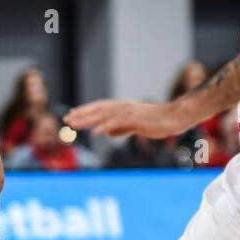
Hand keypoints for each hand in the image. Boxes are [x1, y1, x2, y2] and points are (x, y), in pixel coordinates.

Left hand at [64, 99, 190, 138]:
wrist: (174, 118)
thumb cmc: (157, 122)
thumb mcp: (135, 126)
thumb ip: (121, 128)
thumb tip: (108, 132)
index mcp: (122, 108)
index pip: (99, 108)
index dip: (84, 111)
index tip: (71, 115)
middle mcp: (122, 107)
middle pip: (97, 110)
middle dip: (80, 115)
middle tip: (66, 119)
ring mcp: (128, 111)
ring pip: (103, 115)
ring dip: (87, 119)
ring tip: (73, 124)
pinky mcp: (135, 118)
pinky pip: (117, 123)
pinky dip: (105, 126)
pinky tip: (95, 132)